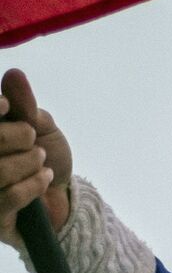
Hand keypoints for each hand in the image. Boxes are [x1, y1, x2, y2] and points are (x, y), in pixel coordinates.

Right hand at [0, 69, 74, 249]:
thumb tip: (13, 74)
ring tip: (40, 161)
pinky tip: (44, 179)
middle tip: (33, 140)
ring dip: (26, 162)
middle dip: (15, 137)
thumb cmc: (46, 158)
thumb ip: (25, 105)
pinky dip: (32, 184)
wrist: (64, 198)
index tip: (7, 106)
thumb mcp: (40, 127)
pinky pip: (7, 197)